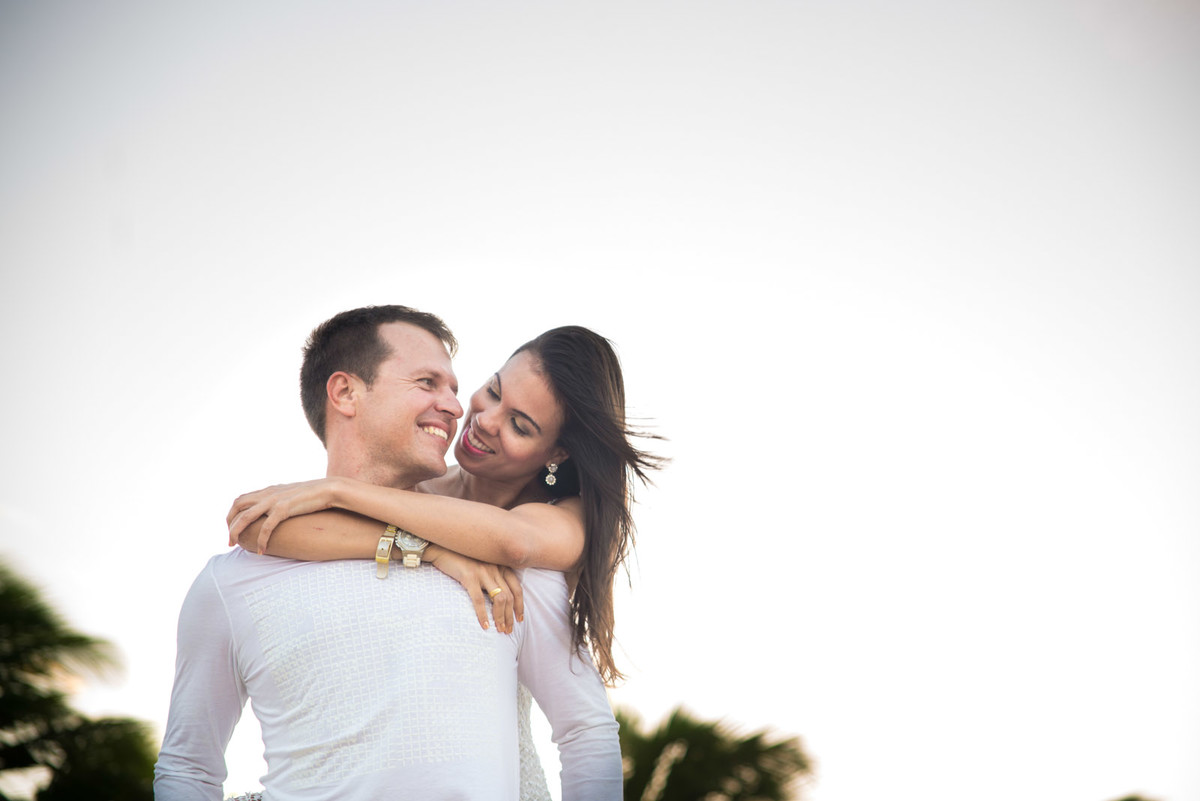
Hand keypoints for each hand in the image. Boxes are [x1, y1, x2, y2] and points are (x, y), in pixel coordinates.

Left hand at [227, 478, 342, 552]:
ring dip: (237, 532)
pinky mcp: (284, 509)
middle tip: (231, 541)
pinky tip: (261, 551)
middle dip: (230, 524)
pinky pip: (266, 527)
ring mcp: (274, 500)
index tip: (232, 529)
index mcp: (268, 490)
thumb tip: (276, 512)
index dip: (232, 515)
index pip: (240, 500)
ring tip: (235, 546)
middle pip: (237, 506)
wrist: (329, 489)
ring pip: (246, 517)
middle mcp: (267, 493)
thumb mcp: (291, 495)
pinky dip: (261, 540)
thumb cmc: (313, 495)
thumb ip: (280, 500)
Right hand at [424, 544, 523, 633]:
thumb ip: (492, 576)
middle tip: (508, 630)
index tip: (519, 618)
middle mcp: (495, 568)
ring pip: (499, 599)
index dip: (520, 605)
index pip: (517, 588)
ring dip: (501, 617)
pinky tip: (484, 626)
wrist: (442, 548)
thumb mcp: (482, 565)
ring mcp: (483, 571)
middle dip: (510, 616)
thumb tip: (498, 599)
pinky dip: (483, 615)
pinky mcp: (469, 577)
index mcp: (500, 565)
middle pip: (510, 596)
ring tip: (499, 630)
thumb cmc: (461, 559)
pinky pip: (479, 600)